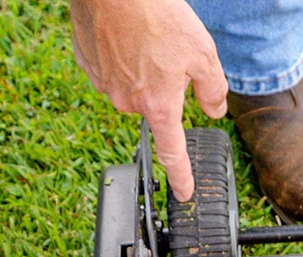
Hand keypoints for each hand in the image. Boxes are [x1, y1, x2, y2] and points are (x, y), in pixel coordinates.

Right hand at [70, 0, 227, 200]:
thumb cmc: (158, 14)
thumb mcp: (203, 53)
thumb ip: (213, 89)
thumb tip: (214, 110)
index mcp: (159, 105)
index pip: (172, 153)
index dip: (181, 176)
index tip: (183, 193)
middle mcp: (128, 102)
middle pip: (155, 106)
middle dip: (165, 87)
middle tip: (168, 52)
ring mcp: (104, 84)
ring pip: (133, 86)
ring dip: (143, 69)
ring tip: (147, 37)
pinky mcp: (88, 64)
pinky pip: (111, 69)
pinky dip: (121, 56)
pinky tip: (126, 34)